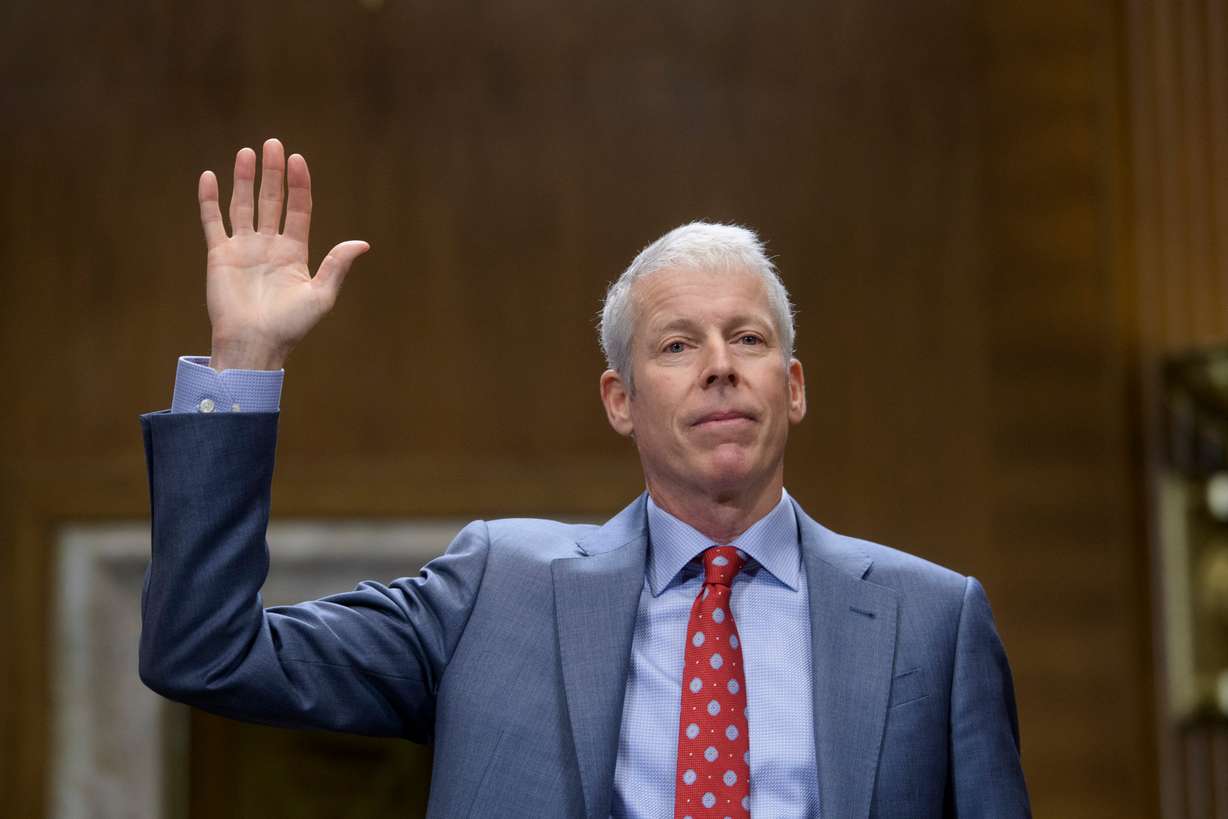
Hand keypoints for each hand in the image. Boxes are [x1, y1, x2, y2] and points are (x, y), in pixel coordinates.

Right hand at [198, 138, 368, 370]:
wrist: (254, 345)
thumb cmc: (290, 326)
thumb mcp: (320, 296)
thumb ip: (337, 266)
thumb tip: (362, 243)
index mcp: (295, 253)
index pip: (298, 210)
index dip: (299, 185)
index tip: (298, 160)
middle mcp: (269, 246)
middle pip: (272, 200)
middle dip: (273, 173)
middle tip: (273, 144)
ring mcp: (244, 248)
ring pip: (243, 205)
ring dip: (244, 179)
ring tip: (247, 152)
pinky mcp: (219, 255)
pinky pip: (213, 222)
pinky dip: (210, 200)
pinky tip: (210, 177)